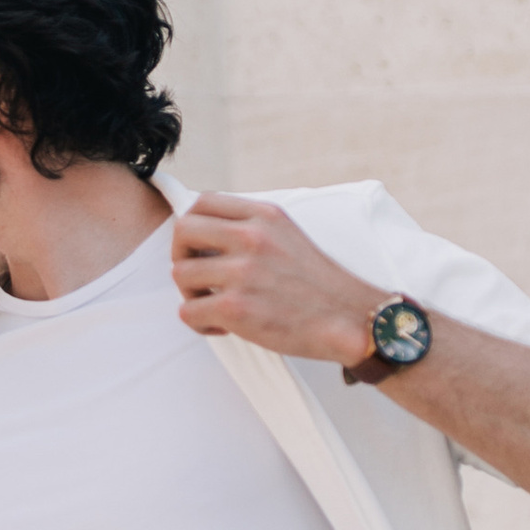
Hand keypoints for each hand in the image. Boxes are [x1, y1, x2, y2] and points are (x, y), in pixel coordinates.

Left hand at [171, 197, 382, 367]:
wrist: (349, 320)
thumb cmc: (318, 285)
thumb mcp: (288, 236)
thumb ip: (251, 228)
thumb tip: (206, 233)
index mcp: (264, 216)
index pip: (202, 202)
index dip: (193, 226)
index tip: (201, 247)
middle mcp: (252, 238)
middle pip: (182, 231)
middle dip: (182, 256)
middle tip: (200, 277)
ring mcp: (242, 272)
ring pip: (181, 274)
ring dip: (191, 294)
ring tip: (215, 305)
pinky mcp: (236, 308)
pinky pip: (188, 311)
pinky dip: (199, 323)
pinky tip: (222, 326)